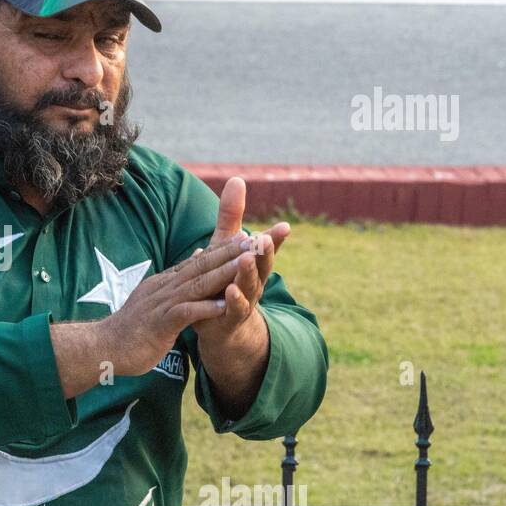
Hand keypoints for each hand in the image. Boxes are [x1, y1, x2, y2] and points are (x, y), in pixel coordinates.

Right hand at [93, 236, 255, 376]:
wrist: (104, 347)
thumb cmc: (132, 327)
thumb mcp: (156, 298)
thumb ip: (176, 280)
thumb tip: (196, 257)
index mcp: (166, 282)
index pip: (199, 261)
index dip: (224, 249)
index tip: (248, 236)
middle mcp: (165, 288)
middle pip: (202, 266)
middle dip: (230, 252)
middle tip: (256, 239)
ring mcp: (161, 304)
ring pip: (197, 285)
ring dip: (224, 274)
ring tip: (247, 263)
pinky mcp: (159, 324)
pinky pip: (185, 314)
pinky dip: (205, 308)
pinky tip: (224, 305)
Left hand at [190, 177, 290, 341]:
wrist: (222, 326)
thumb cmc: (225, 280)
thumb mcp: (226, 247)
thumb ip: (231, 217)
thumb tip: (236, 179)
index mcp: (253, 264)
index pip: (265, 249)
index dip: (273, 239)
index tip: (283, 226)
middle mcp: (253, 282)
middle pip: (262, 266)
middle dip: (265, 253)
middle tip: (265, 238)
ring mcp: (243, 301)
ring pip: (248, 286)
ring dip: (247, 273)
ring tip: (245, 259)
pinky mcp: (228, 317)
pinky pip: (232, 309)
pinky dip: (232, 300)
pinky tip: (229, 290)